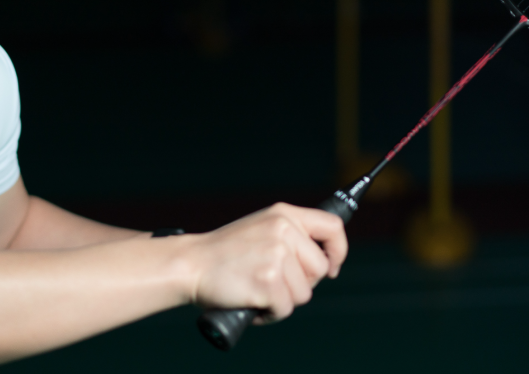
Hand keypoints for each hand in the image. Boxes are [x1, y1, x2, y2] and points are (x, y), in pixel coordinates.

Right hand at [185, 203, 347, 321]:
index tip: (332, 267)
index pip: (332, 227)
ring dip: (282, 300)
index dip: (338, 251)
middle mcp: (283, 230)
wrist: (190, 264)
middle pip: (319, 269)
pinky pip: (285, 310)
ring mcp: (276, 255)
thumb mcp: (261, 228)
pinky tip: (251, 300)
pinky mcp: (269, 281)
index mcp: (283, 214)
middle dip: (301, 283)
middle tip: (271, 280)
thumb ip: (291, 236)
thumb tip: (324, 262)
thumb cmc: (224, 253)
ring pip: (304, 294)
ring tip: (256, 289)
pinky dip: (269, 314)